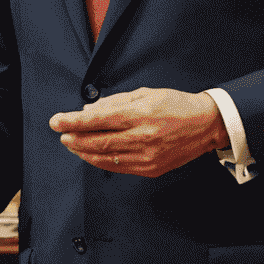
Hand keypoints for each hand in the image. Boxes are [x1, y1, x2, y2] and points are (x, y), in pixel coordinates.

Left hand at [49, 88, 230, 177]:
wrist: (206, 125)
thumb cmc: (176, 105)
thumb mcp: (146, 93)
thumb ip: (115, 102)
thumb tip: (89, 111)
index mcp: (141, 114)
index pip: (99, 119)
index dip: (74, 121)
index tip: (57, 121)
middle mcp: (143, 137)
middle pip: (98, 141)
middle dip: (74, 138)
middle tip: (61, 133)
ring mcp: (147, 157)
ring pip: (105, 158)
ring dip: (84, 151)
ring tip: (72, 144)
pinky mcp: (151, 169)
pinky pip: (118, 168)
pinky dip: (100, 161)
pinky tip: (91, 154)